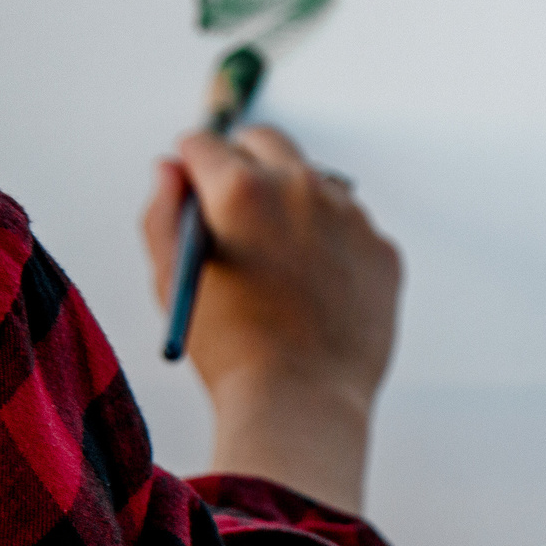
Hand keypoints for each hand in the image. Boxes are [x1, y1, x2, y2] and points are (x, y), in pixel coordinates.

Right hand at [141, 126, 401, 510]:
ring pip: (314, 184)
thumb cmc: (225, 347)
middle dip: (243, 162)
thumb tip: (171, 168)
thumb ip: (162, 212)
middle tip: (235, 201)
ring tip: (278, 259)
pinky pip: (351, 229)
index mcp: (238, 188)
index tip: (193, 185)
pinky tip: (316, 288)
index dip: (191, 166)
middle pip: (266, 142)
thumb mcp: (172, 278)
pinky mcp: (383, 249)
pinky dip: (334, 246)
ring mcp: (350, 216)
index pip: (204, 144)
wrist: (301, 402)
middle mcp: (299, 187)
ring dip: (293, 204)